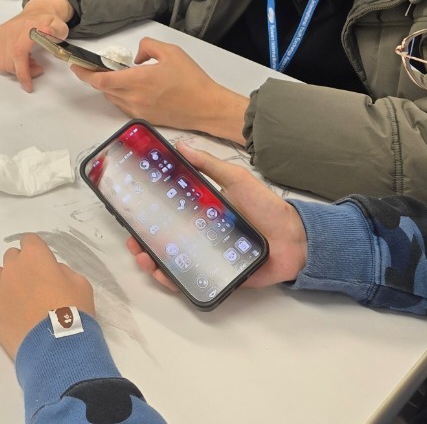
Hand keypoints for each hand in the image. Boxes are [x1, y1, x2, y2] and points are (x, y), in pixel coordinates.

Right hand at [0, 0, 74, 91]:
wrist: (38, 11)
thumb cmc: (50, 22)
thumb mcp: (60, 27)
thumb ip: (55, 32)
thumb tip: (47, 32)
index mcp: (26, 27)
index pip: (18, 52)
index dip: (22, 72)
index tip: (28, 85)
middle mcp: (10, 29)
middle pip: (9, 62)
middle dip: (23, 72)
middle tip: (38, 68)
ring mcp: (2, 32)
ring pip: (2, 63)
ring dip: (16, 68)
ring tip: (30, 61)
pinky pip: (0, 58)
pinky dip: (10, 62)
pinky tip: (22, 55)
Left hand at [0, 234, 94, 359]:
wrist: (57, 349)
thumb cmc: (73, 313)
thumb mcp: (81, 284)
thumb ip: (63, 271)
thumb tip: (52, 272)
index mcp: (35, 256)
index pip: (29, 240)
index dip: (37, 251)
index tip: (43, 264)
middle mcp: (13, 267)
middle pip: (12, 256)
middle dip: (22, 265)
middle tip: (35, 285)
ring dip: (7, 281)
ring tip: (20, 299)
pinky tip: (6, 308)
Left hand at [70, 37, 247, 142]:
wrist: (208, 108)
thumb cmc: (191, 79)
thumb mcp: (170, 51)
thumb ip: (147, 47)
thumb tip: (135, 58)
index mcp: (137, 81)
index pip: (101, 80)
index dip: (84, 74)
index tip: (76, 66)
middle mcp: (133, 99)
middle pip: (103, 90)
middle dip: (94, 78)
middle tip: (90, 67)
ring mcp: (138, 111)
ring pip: (112, 98)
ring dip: (107, 87)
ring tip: (110, 74)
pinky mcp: (144, 118)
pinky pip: (123, 105)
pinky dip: (119, 95)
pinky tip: (127, 86)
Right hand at [126, 142, 308, 290]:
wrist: (295, 240)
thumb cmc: (266, 207)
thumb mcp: (236, 179)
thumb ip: (209, 164)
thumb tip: (181, 145)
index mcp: (201, 211)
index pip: (168, 213)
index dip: (147, 214)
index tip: (131, 212)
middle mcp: (200, 234)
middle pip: (164, 240)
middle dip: (143, 242)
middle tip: (133, 240)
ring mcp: (207, 256)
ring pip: (173, 262)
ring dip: (152, 263)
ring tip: (144, 258)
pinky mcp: (217, 275)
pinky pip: (192, 280)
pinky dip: (174, 281)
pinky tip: (163, 275)